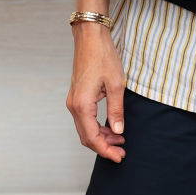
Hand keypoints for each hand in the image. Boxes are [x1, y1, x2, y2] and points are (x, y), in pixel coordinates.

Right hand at [66, 22, 126, 163]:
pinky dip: (96, 127)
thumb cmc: (103, 56)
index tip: (119, 157)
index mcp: (82, 105)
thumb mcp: (116, 84)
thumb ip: (116, 110)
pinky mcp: (76, 96)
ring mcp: (73, 101)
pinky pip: (84, 119)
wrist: (90, 37)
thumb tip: (118, 131)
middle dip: (104, 147)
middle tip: (121, 152)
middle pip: (86, 137)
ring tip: (120, 139)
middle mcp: (73, 106)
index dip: (106, 151)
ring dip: (101, 138)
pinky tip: (110, 126)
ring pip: (85, 129)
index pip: (93, 138)